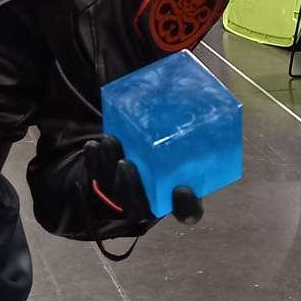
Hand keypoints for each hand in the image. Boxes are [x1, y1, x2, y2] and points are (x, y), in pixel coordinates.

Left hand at [83, 135, 203, 229]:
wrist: (144, 168)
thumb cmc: (171, 158)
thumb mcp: (185, 153)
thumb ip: (191, 137)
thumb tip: (207, 88)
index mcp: (179, 200)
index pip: (188, 211)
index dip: (186, 207)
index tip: (183, 190)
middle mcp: (151, 204)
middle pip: (139, 205)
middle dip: (130, 187)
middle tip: (128, 165)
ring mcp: (124, 198)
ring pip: (113, 190)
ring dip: (108, 167)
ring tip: (110, 143)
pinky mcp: (103, 185)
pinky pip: (95, 177)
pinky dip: (93, 161)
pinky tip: (93, 145)